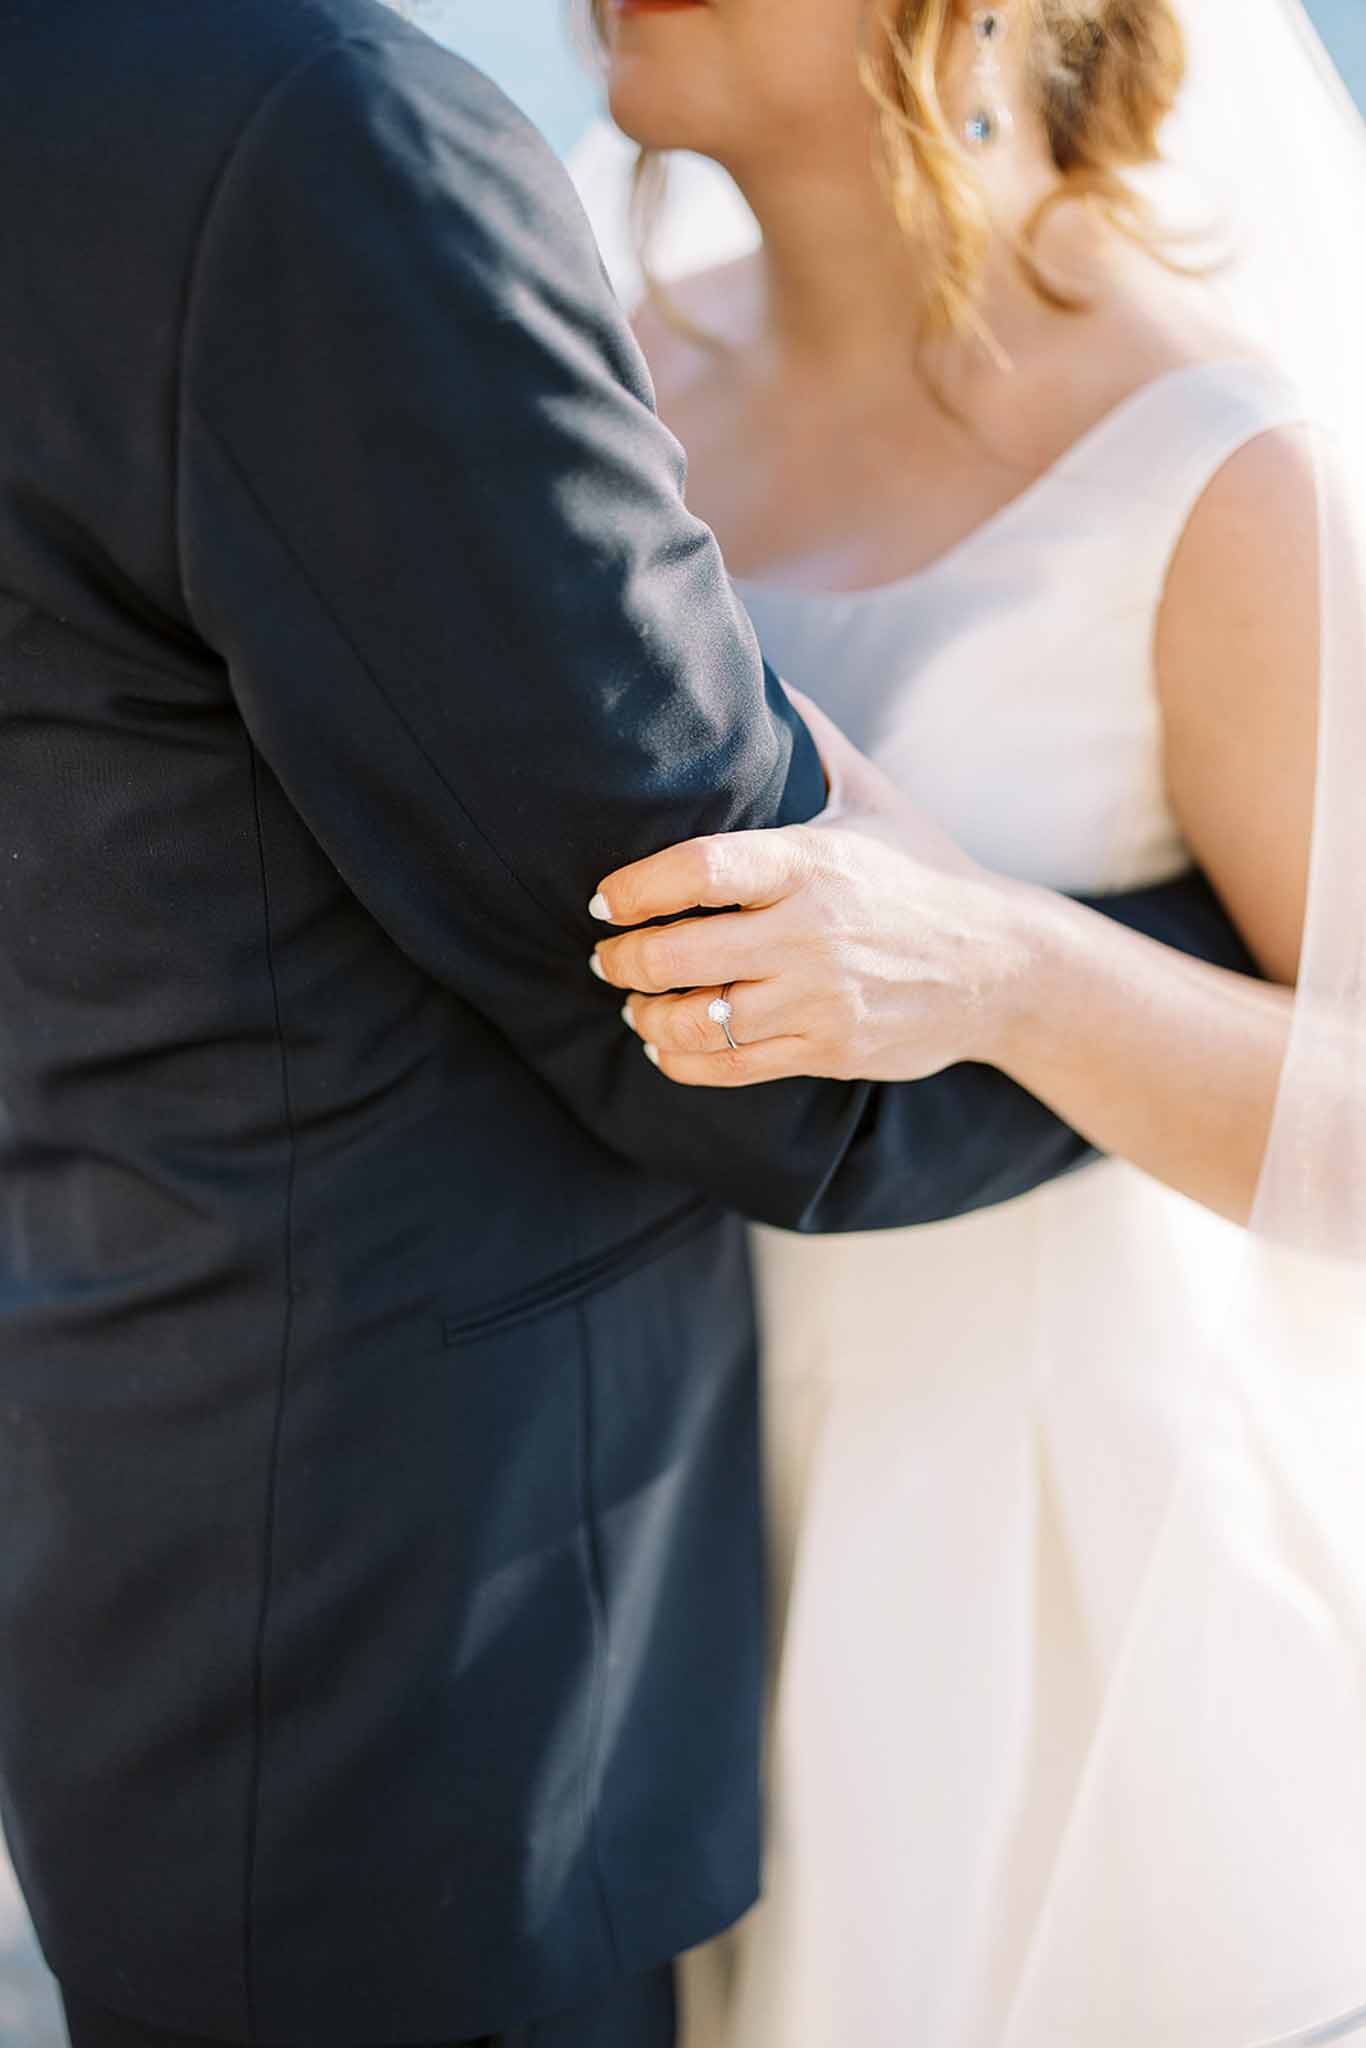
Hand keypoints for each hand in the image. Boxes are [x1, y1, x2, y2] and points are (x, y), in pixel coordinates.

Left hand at [589, 695, 1045, 1087]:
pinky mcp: (830, 1050)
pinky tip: (666, 1041)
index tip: (606, 898)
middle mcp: (812, 933)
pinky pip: (731, 1066)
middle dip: (623, 960)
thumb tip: (758, 675)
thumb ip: (811, 739)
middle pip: (678, 955)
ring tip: (635, 1000)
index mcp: (811, 862)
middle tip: (606, 954)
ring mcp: (820, 998)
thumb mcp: (873, 795)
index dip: (635, 887)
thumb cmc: (922, 872)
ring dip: (647, 1014)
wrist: (1003, 965)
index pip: (698, 869)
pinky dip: (680, 1059)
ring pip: (697, 1021)